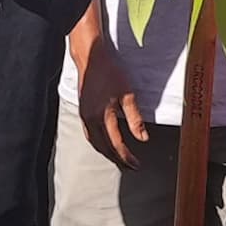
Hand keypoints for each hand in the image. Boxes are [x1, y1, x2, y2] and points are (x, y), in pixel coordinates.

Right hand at [77, 42, 150, 168]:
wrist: (90, 58)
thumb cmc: (110, 73)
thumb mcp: (128, 94)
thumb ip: (135, 119)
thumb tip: (143, 138)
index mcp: (102, 116)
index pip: (116, 144)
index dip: (127, 157)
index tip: (136, 165)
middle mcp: (90, 119)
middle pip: (103, 147)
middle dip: (116, 159)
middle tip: (129, 167)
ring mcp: (84, 115)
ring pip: (94, 142)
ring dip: (106, 153)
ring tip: (118, 158)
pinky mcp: (82, 110)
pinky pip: (89, 134)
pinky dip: (98, 143)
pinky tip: (104, 142)